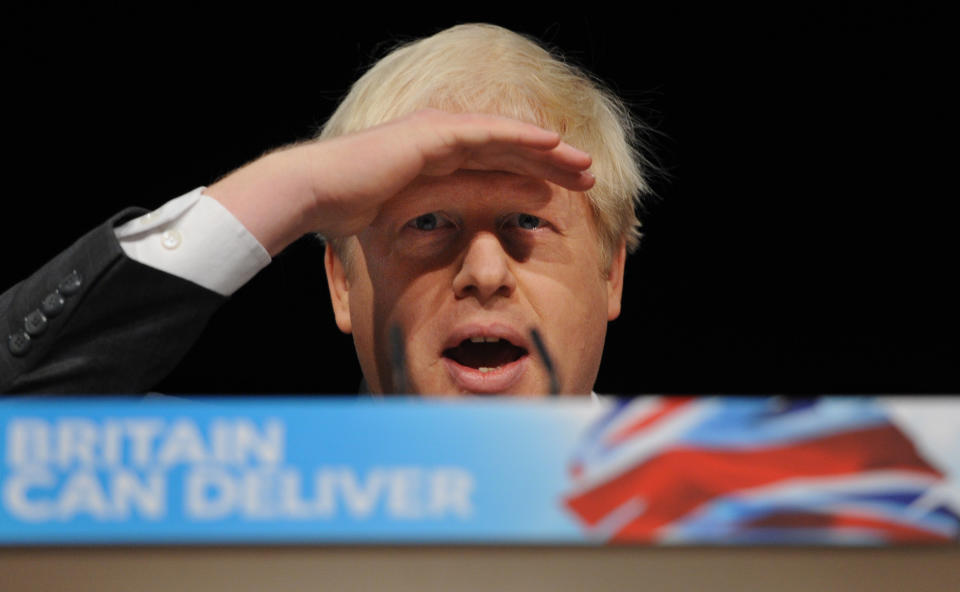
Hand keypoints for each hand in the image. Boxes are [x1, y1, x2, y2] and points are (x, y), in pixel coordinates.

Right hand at [205, 110, 593, 254]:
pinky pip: (488, 134)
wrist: (318, 192)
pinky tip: (552, 144)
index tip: (564, 194)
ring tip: (583, 163)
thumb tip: (458, 248)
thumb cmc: (353, 212)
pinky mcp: (433, 132)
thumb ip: (436, 222)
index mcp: (439, 159)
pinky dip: (521, 138)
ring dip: (548, 150)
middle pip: (511, 150)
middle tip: (589, 177)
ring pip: (508, 138)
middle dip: (551, 162)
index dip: (533, 177)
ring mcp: (439, 132)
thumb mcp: (407, 220)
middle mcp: (443, 139)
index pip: (497, 166)